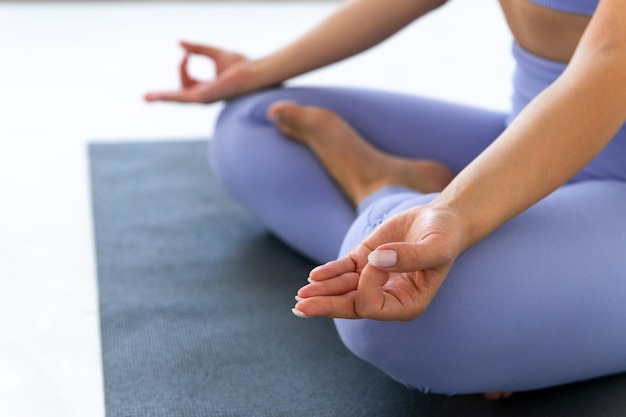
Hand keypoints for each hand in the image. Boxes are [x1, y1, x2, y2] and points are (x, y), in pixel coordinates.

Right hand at [144, 41, 253, 103]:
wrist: (253, 72)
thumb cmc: (241, 65)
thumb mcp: (214, 52)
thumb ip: (197, 49)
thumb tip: (180, 44)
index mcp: (208, 87)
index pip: (187, 79)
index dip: (183, 65)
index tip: (186, 53)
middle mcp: (205, 95)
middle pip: (179, 96)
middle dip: (163, 96)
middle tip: (146, 98)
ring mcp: (204, 98)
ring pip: (178, 98)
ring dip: (162, 97)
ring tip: (146, 98)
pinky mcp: (204, 97)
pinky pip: (182, 97)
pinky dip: (168, 96)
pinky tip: (157, 96)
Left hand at [293, 205, 466, 320]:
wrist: (442, 220)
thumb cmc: (445, 237)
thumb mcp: (436, 247)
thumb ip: (411, 256)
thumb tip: (378, 260)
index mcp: (407, 303)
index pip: (372, 304)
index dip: (368, 282)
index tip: (379, 255)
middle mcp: (388, 297)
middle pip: (351, 306)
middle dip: (326, 306)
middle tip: (301, 307)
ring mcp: (374, 280)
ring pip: (343, 291)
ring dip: (321, 292)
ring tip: (299, 296)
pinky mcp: (365, 261)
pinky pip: (343, 271)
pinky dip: (328, 273)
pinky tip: (313, 276)